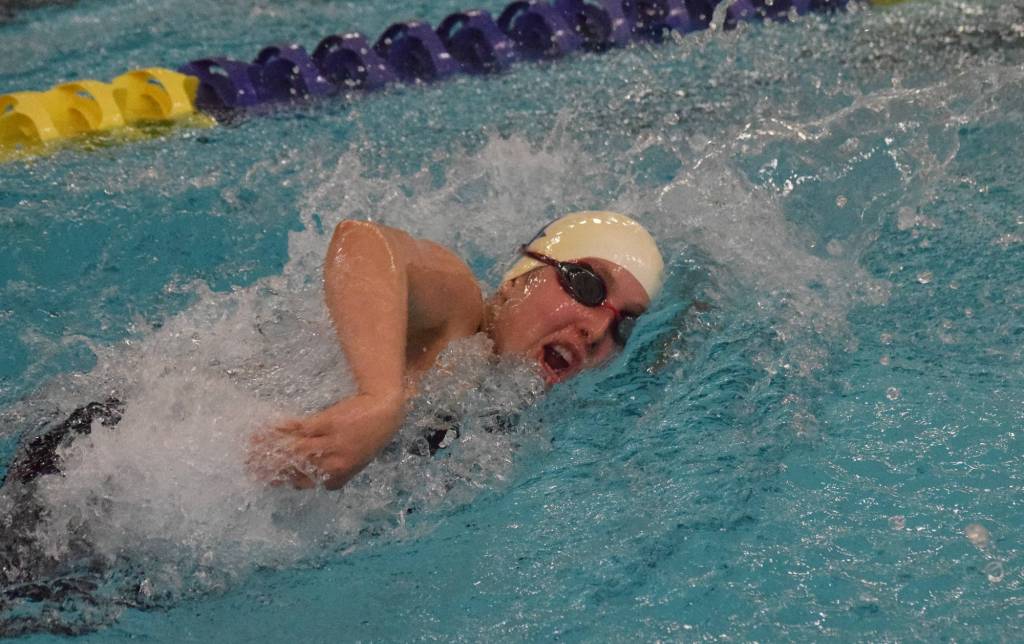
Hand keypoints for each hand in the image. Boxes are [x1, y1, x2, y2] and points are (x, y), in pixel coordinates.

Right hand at [248, 392, 405, 489]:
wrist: (385, 412)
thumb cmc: (370, 438)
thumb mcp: (354, 463)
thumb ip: (332, 475)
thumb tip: (303, 483)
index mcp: (338, 477)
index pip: (302, 483)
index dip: (281, 481)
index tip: (264, 479)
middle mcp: (332, 464)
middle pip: (293, 468)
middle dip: (268, 469)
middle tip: (248, 468)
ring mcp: (329, 443)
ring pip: (293, 449)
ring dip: (269, 448)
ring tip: (250, 447)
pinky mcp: (327, 423)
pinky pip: (298, 429)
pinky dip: (280, 429)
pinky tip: (266, 428)